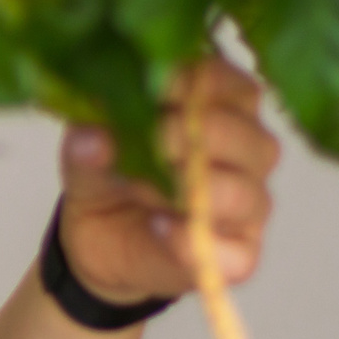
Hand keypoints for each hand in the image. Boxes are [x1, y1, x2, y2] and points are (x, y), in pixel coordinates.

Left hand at [55, 56, 278, 305]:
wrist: (98, 242)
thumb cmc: (109, 176)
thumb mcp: (85, 153)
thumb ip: (87, 142)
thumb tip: (92, 137)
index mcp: (218, 108)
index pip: (230, 84)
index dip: (199, 82)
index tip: (158, 87)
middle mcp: (245, 154)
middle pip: (253, 138)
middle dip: (204, 134)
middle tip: (161, 138)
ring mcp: (246, 206)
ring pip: (248, 195)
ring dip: (204, 189)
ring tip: (162, 187)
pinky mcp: (237, 255)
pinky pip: (236, 255)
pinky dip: (195, 241)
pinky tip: (160, 229)